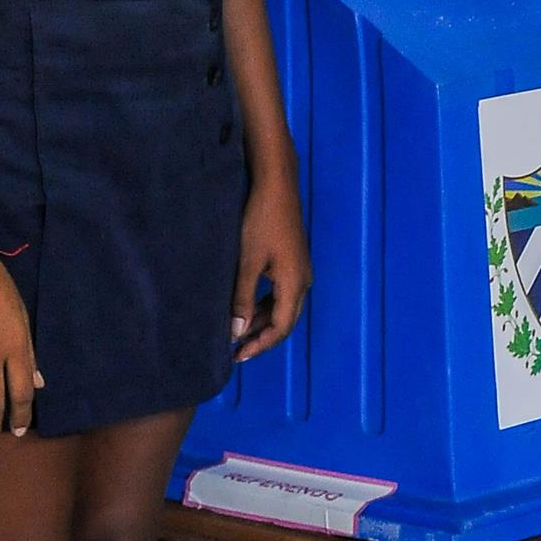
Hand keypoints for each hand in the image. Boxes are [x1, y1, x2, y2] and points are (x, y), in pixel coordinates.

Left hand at [230, 170, 311, 361]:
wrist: (276, 184)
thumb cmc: (260, 221)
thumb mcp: (248, 262)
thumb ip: (242, 299)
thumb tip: (237, 333)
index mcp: (294, 283)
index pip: (281, 327)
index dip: (260, 344)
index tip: (237, 356)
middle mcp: (303, 279)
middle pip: (286, 320)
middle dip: (262, 337)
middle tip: (237, 350)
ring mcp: (300, 268)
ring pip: (284, 306)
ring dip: (263, 321)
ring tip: (239, 330)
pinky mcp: (293, 259)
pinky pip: (283, 292)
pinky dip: (266, 304)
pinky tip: (249, 305)